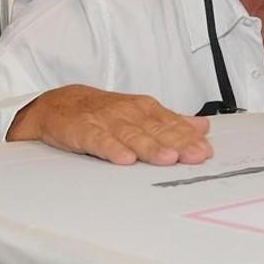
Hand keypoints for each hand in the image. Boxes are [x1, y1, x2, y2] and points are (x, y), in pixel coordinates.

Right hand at [6, 84, 212, 164]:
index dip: (188, 138)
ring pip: (132, 135)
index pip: (171, 124)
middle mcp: (128, 113)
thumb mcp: (139, 113)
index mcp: (144, 109)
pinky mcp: (84, 131)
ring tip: (168, 158)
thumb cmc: (103, 113)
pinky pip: (100, 140)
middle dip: (178, 143)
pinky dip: (113, 149)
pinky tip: (125, 159)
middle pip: (157, 130)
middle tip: (194, 156)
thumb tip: (202, 127)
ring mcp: (106, 122)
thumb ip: (171, 122)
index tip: (204, 151)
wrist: (59, 104)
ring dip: (151, 147)